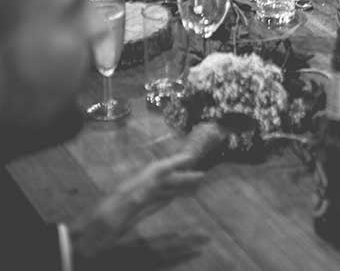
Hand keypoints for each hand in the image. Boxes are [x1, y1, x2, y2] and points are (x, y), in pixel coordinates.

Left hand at [72, 151, 204, 259]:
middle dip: (180, 175)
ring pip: (159, 189)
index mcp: (133, 186)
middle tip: (201, 174)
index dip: (175, 162)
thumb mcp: (120, 211)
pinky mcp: (130, 214)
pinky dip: (165, 197)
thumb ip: (141, 194)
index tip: (192, 156)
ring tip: (192, 184)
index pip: (158, 169)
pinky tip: (172, 198)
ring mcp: (132, 201)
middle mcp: (135, 189)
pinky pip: (153, 201)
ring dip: (175, 185)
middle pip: (161, 178)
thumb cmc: (100, 226)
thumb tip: (160, 178)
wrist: (80, 240)